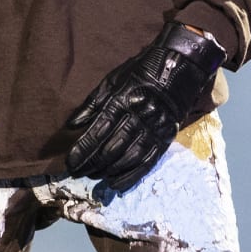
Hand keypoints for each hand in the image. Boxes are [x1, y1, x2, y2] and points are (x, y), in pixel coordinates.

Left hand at [64, 22, 225, 191]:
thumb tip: (71, 125)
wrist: (180, 66)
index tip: (70, 162)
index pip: (99, 129)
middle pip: (113, 146)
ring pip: (130, 157)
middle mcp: (140, 115)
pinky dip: (131, 176)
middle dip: (93, 163)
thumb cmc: (142, 71)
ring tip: (94, 177)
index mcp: (124, 99)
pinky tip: (117, 184)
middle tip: (77, 173)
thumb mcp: (113, 79)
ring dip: (109, 171)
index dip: (84, 148)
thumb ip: (92, 103)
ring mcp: (155, 128)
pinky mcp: (166, 137)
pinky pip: (148, 162)